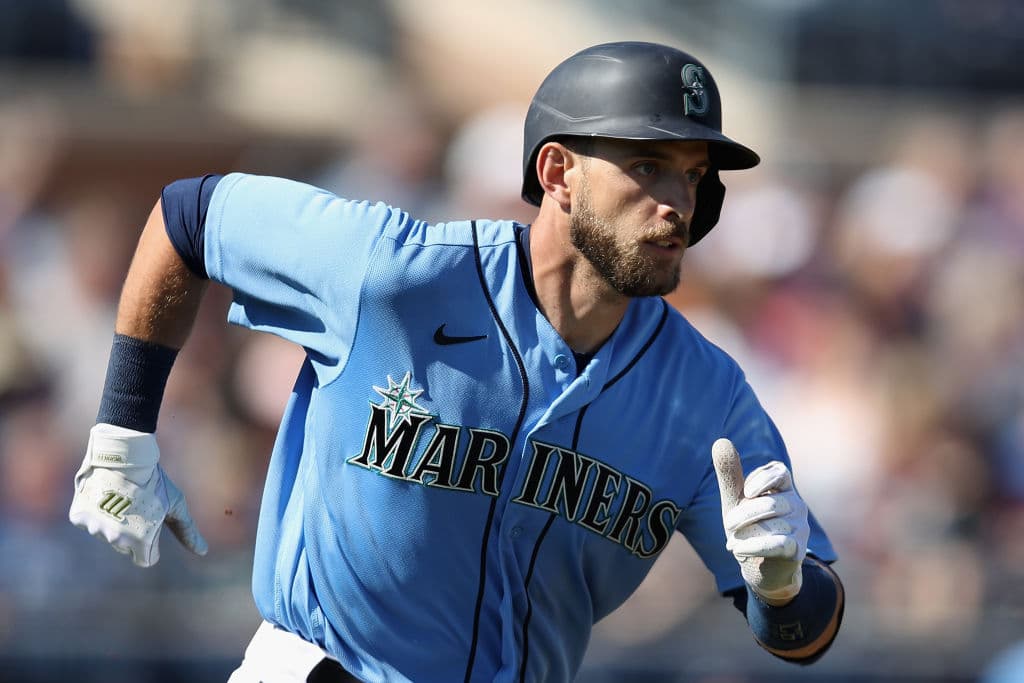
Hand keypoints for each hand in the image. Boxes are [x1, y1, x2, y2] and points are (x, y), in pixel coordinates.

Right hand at [69, 423, 207, 566]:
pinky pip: (88, 520)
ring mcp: (95, 528)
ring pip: (106, 533)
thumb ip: (187, 531)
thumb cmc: (155, 482)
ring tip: (120, 497)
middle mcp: (116, 540)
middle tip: (137, 505)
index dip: (151, 545)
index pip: (145, 559)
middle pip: (125, 546)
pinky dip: (95, 510)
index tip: (151, 526)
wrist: (125, 456)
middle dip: (132, 531)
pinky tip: (104, 494)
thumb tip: (203, 552)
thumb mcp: (175, 505)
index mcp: (140, 542)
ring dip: (112, 520)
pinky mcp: (79, 517)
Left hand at [712, 438, 808, 604]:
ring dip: (745, 534)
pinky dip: (754, 546)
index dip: (762, 479)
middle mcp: (796, 504)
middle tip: (727, 525)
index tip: (746, 492)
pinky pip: (778, 544)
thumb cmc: (748, 526)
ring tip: (732, 543)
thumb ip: (730, 474)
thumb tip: (721, 440)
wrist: (759, 566)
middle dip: (744, 514)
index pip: (779, 472)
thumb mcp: (735, 499)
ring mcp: (800, 527)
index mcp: (783, 487)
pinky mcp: (798, 549)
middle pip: (772, 502)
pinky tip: (737, 550)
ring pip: (773, 524)